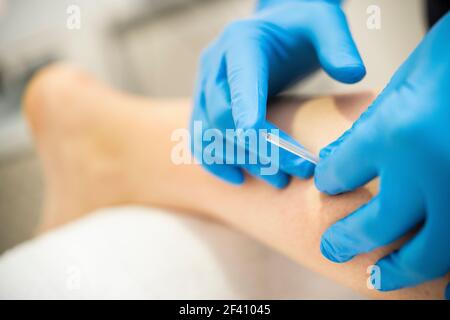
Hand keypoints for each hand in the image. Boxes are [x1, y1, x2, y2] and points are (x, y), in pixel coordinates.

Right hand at [191, 0, 364, 186]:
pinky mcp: (204, 104)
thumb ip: (337, 43)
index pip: (239, 85)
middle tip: (298, 171)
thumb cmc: (300, 27)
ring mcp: (204, 86)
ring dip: (242, 161)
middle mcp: (215, 65)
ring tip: (280, 180)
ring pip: (209, 133)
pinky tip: (240, 178)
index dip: (249, 118)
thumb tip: (353, 74)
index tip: (272, 150)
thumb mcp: (323, 22)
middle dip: (260, 149)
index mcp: (240, 43)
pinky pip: (199, 139)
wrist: (276, 30)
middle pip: (224, 117)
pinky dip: (215, 162)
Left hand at [315, 13, 449, 294]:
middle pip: (376, 225)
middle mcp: (428, 171)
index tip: (328, 184)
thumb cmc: (446, 62)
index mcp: (395, 135)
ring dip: (399, 270)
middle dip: (348, 240)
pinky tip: (435, 278)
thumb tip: (332, 162)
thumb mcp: (398, 89)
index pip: (339, 174)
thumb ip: (364, 132)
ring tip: (377, 278)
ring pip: (428, 252)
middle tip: (331, 248)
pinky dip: (447, 268)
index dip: (329, 181)